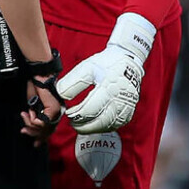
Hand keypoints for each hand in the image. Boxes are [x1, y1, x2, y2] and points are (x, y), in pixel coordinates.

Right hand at [20, 78, 62, 145]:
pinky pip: (42, 123)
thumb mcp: (33, 105)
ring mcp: (57, 111)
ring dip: (30, 123)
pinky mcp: (54, 110)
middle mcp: (58, 112)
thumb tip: (33, 126)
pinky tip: (30, 112)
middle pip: (47, 131)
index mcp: (54, 111)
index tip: (34, 143)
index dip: (42, 138)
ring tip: (25, 115)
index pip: (50, 129)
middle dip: (33, 133)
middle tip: (23, 131)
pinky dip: (33, 119)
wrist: (38, 75)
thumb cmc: (35, 86)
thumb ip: (35, 116)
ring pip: (43, 128)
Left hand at [56, 13, 154, 133]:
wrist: (127, 61)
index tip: (68, 113)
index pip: (90, 110)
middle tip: (72, 122)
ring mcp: (126, 108)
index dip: (77, 114)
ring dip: (92, 128)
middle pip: (99, 122)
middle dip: (83, 125)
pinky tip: (93, 123)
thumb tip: (61, 95)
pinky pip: (114, 125)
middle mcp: (119, 101)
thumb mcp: (86, 68)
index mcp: (109, 89)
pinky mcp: (128, 112)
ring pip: (107, 126)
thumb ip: (72, 82)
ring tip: (80, 124)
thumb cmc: (106, 64)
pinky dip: (102, 127)